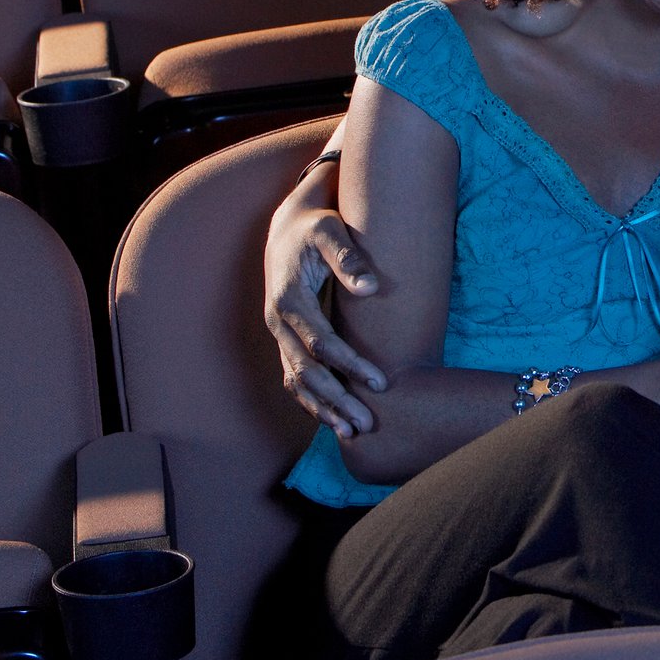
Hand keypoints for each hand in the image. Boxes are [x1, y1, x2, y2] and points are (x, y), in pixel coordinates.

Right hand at [264, 201, 388, 437]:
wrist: (288, 227)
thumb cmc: (314, 227)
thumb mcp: (330, 230)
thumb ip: (347, 257)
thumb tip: (370, 287)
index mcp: (287, 300)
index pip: (320, 342)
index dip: (350, 364)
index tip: (381, 382)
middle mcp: (277, 323)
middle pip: (306, 372)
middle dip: (338, 399)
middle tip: (368, 422)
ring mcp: (279, 336)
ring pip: (297, 382)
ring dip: (323, 409)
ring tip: (353, 432)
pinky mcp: (285, 341)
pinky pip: (295, 379)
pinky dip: (312, 402)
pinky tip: (333, 421)